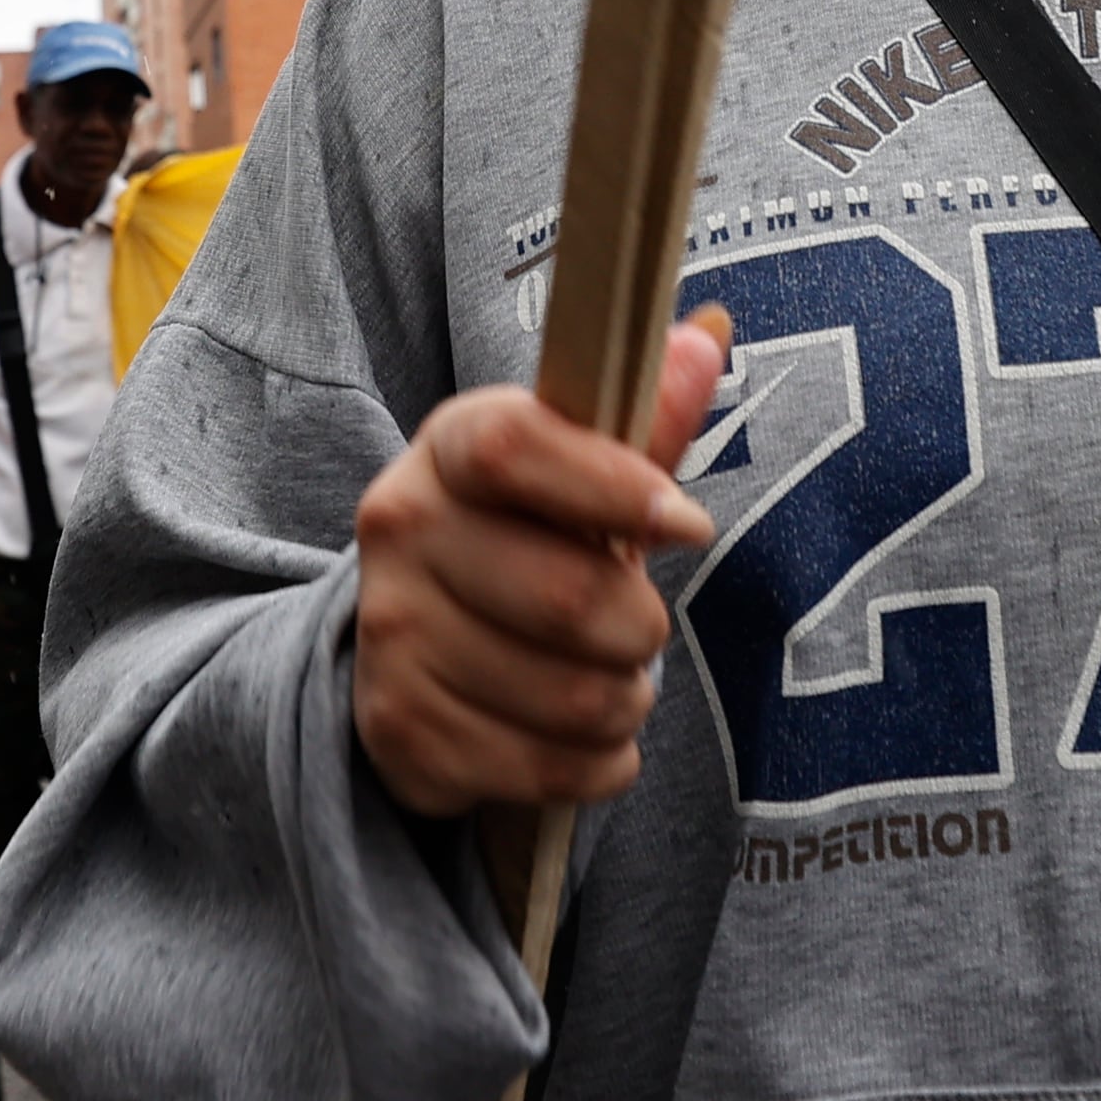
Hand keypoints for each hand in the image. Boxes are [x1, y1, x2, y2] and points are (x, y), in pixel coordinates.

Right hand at [351, 310, 731, 821]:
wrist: (416, 644)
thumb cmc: (524, 541)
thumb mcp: (578, 474)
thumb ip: (644, 421)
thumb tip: (709, 333)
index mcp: (447, 448)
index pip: (516, 448)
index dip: (616, 488)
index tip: (690, 526)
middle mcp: (399, 530)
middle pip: (566, 597)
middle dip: (640, 628)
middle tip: (640, 629)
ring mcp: (390, 635)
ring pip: (570, 696)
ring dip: (624, 702)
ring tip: (611, 684)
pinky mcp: (400, 731)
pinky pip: (547, 768)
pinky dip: (597, 764)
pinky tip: (583, 738)